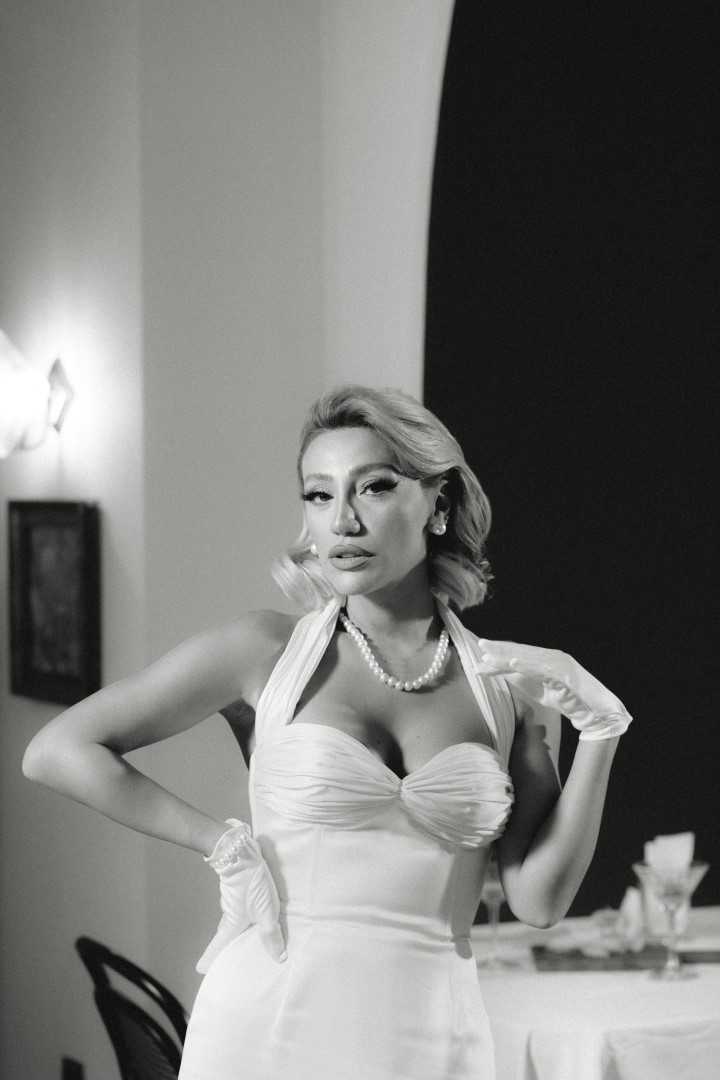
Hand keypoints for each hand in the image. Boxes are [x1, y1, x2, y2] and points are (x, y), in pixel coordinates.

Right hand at [196, 819, 286, 972]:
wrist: (240, 850)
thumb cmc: (252, 883)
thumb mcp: (266, 911)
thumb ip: (271, 934)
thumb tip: (279, 958)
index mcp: (232, 924)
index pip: (219, 946)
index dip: (210, 959)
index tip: (201, 969)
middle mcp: (229, 914)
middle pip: (225, 935)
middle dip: (225, 947)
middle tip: (226, 957)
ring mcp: (233, 901)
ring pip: (233, 920)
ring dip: (239, 929)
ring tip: (248, 937)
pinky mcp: (239, 889)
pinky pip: (241, 907)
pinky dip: (246, 914)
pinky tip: (255, 911)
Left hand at [474, 640, 630, 739]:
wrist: (597, 713)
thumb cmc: (569, 701)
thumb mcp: (540, 691)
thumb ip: (523, 680)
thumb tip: (502, 672)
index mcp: (547, 660)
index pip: (519, 654)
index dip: (500, 653)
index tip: (480, 655)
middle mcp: (553, 658)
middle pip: (521, 652)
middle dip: (499, 650)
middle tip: (479, 646)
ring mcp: (560, 665)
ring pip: (529, 659)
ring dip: (507, 657)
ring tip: (489, 656)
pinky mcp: (565, 677)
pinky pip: (542, 670)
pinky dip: (527, 666)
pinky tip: (513, 663)